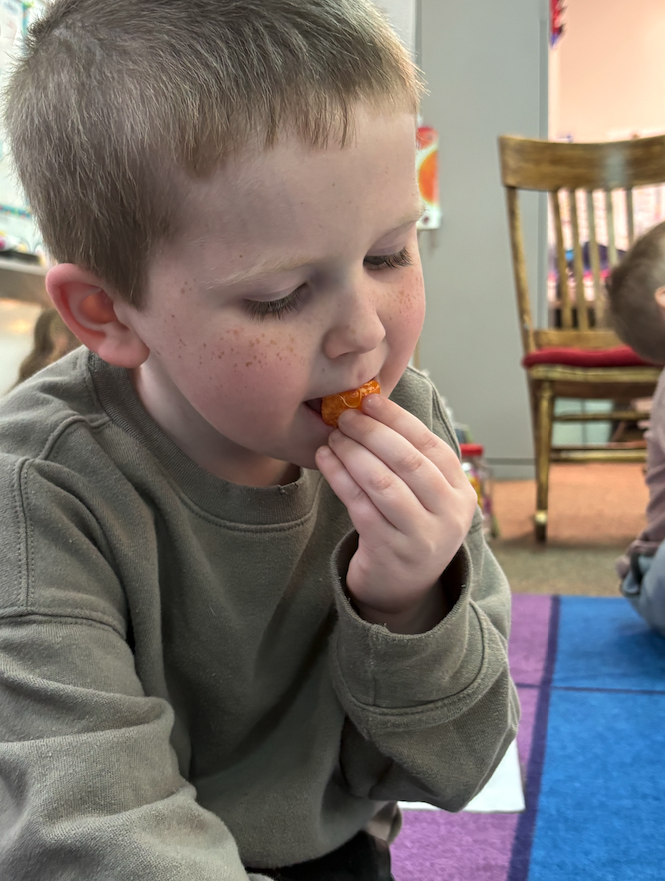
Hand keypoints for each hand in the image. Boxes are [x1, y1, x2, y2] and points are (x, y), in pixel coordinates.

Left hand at [315, 394, 476, 632]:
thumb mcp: (425, 497)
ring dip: (353, 453)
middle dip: (372, 433)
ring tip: (333, 438)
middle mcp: (449, 515)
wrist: (401, 589)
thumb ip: (411, 460)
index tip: (369, 401)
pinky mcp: (390, 551)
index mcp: (461, 492)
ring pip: (383, 482)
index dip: (398, 419)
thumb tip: (373, 409)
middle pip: (407, 461)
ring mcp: (421, 536)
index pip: (430, 445)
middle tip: (345, 417)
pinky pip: (360, 505)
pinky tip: (325, 461)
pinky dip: (340, 477)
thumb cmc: (408, 528)